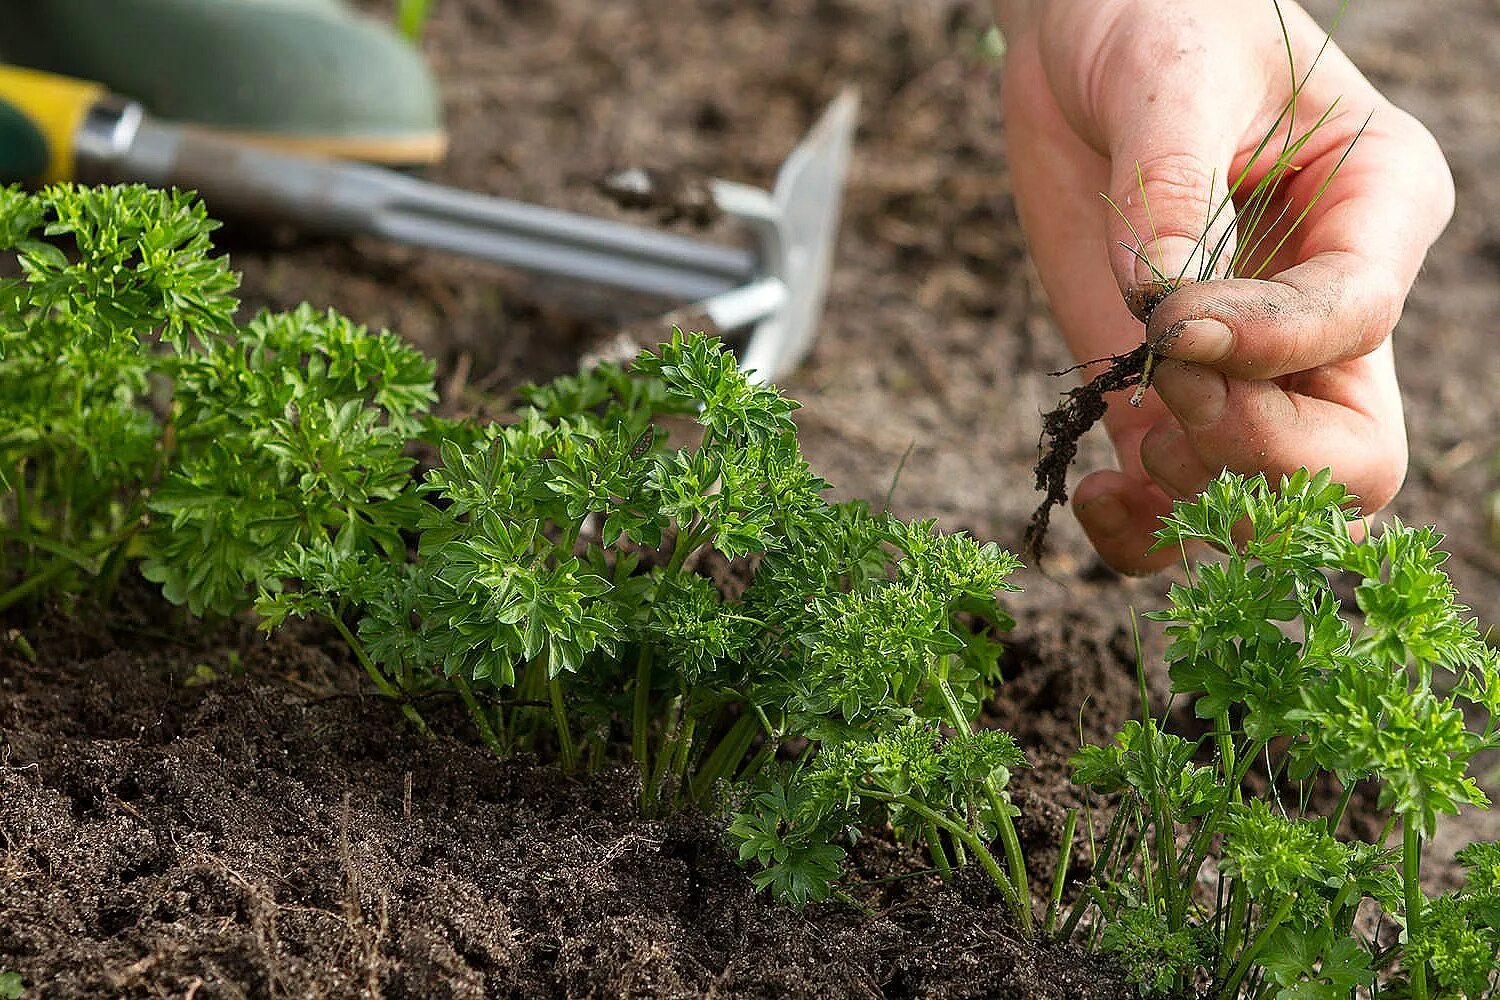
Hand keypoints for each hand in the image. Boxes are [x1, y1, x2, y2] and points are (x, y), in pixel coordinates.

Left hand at [995, 0, 1452, 571]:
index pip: (1354, 325)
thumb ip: (1172, 187)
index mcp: (1378, 216)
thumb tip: (1163, 302)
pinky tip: (1095, 494)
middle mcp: (1330, 314)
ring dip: (1196, 494)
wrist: (1089, 42)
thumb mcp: (1172, 76)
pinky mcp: (1172, 396)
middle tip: (1165, 386)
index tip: (1171, 321)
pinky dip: (1146, 532)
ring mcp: (1253, 371)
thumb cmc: (1158, 22)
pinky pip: (1186, 507)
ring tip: (1125, 420)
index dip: (1267, 348)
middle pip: (1352, 461)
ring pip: (1275, 505)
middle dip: (1256, 454)